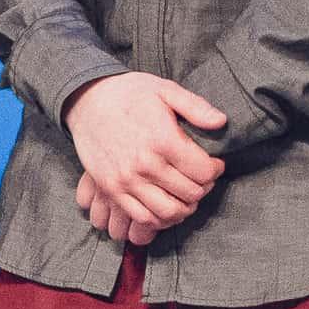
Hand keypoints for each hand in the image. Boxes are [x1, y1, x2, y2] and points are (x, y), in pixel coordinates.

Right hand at [62, 72, 226, 246]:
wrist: (86, 99)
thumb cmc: (129, 93)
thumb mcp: (165, 89)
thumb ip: (196, 106)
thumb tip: (222, 122)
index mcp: (163, 139)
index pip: (203, 172)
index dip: (215, 169)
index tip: (213, 163)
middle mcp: (145, 164)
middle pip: (190, 194)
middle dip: (203, 188)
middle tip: (200, 178)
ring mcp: (126, 180)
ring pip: (169, 212)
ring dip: (184, 207)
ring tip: (185, 193)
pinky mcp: (111, 189)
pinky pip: (142, 217)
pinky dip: (159, 218)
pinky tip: (165, 204)